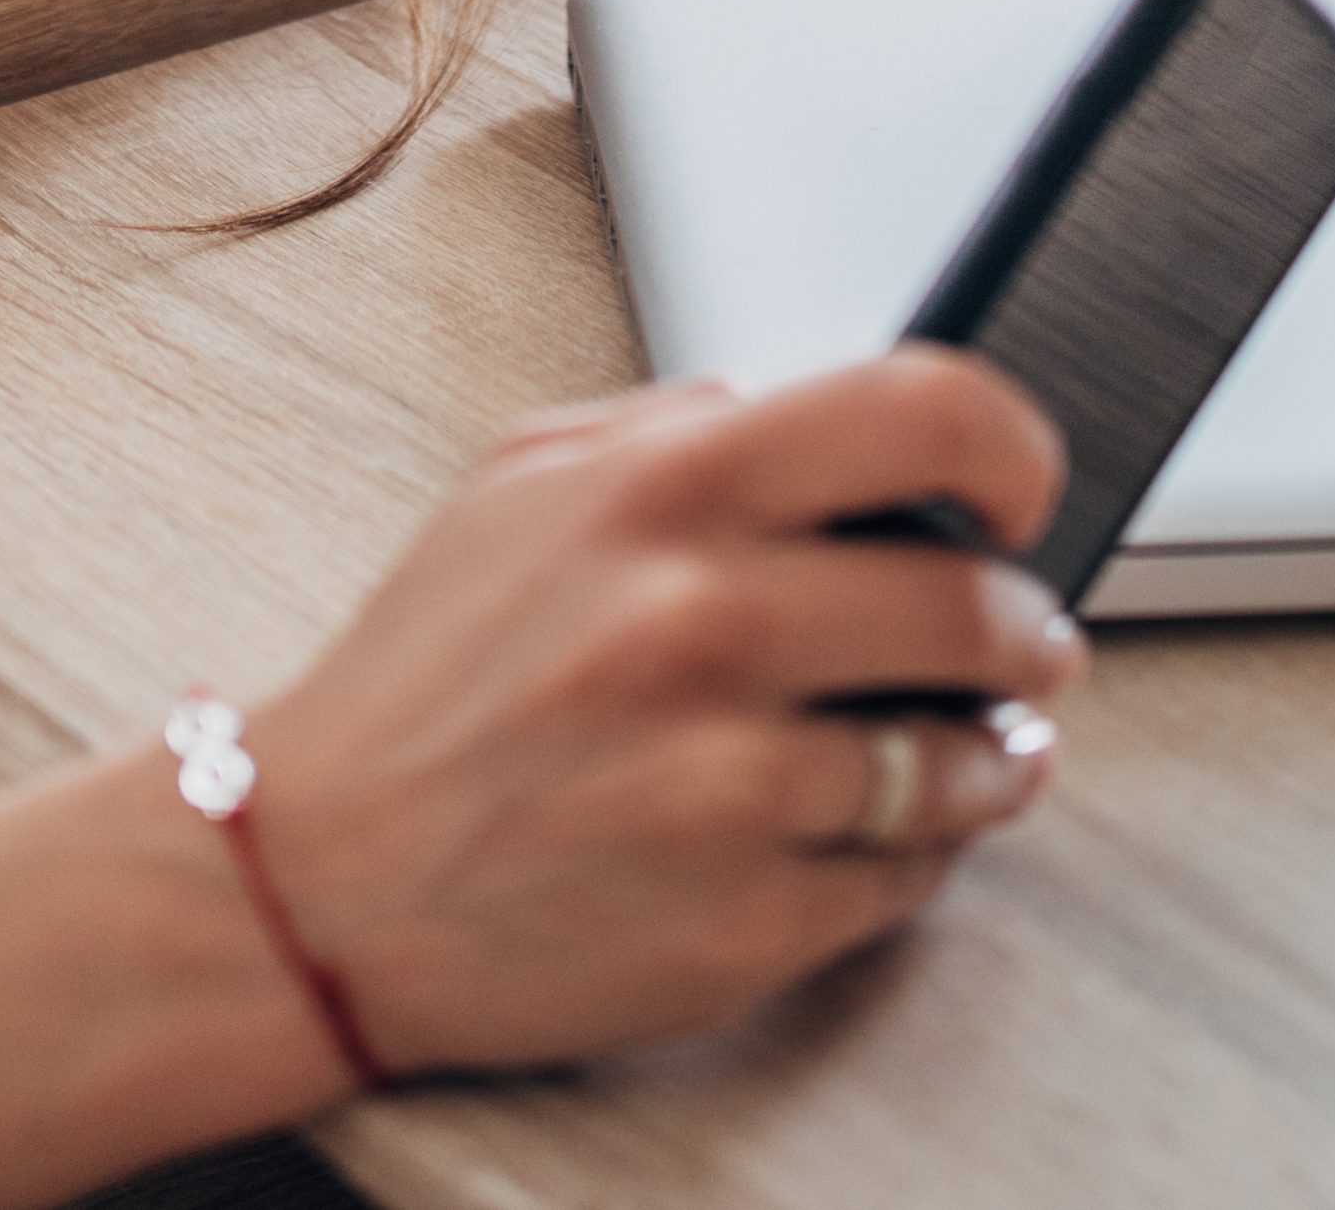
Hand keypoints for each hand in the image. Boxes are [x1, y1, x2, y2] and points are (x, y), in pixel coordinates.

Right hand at [226, 348, 1082, 1074]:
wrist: (312, 885)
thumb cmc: (422, 687)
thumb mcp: (516, 489)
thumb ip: (674, 425)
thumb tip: (821, 412)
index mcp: (659, 494)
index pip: (927, 412)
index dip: (1015, 450)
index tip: (1019, 498)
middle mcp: (701, 627)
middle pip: (980, 608)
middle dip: (1023, 635)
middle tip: (1015, 648)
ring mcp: (729, 785)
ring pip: (965, 763)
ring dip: (980, 758)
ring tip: (948, 749)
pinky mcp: (743, 923)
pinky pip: (905, 880)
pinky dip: (903, 857)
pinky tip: (848, 830)